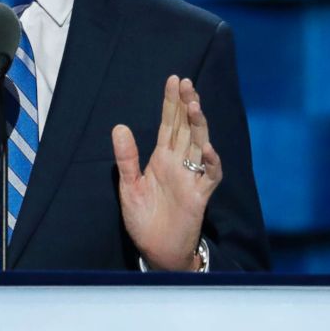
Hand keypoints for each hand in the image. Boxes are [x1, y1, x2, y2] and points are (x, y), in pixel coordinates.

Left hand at [112, 75, 221, 270]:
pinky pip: (210, 175)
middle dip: (186, 104)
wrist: (157, 250)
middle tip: (186, 82)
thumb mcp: (130, 186)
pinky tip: (205, 148)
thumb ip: (127, 158)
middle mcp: (179, 163)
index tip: (174, 79)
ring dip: (198, 125)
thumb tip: (119, 126)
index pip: (169, 124)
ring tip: (194, 105)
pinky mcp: (200, 196)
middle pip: (186, 128)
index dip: (172, 102)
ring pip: (199, 144)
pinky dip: (210, 162)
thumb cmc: (144, 219)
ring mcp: (191, 178)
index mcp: (162, 158)